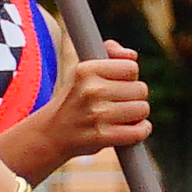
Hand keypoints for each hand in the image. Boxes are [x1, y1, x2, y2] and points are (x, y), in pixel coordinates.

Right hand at [17, 45, 148, 166]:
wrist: (49, 135)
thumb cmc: (74, 101)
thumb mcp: (83, 72)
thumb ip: (110, 55)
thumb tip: (131, 55)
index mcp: (85, 70)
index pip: (131, 67)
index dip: (127, 78)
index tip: (114, 85)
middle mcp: (90, 90)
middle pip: (141, 89)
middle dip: (133, 98)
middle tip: (115, 104)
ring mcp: (96, 114)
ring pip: (142, 109)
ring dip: (136, 116)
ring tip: (118, 118)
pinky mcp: (102, 136)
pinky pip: (139, 131)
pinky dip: (140, 131)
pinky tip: (127, 130)